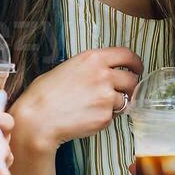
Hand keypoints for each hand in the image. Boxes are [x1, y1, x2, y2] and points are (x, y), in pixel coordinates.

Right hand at [11, 47, 142, 153]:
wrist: (38, 119)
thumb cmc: (44, 94)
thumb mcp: (67, 68)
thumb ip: (89, 68)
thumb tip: (102, 73)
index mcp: (93, 58)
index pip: (127, 55)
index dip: (135, 63)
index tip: (137, 69)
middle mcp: (103, 75)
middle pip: (132, 79)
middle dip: (130, 87)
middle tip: (123, 93)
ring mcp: (107, 97)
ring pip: (124, 101)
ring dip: (115, 105)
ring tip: (92, 107)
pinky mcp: (105, 117)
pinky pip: (112, 117)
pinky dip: (104, 118)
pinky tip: (86, 117)